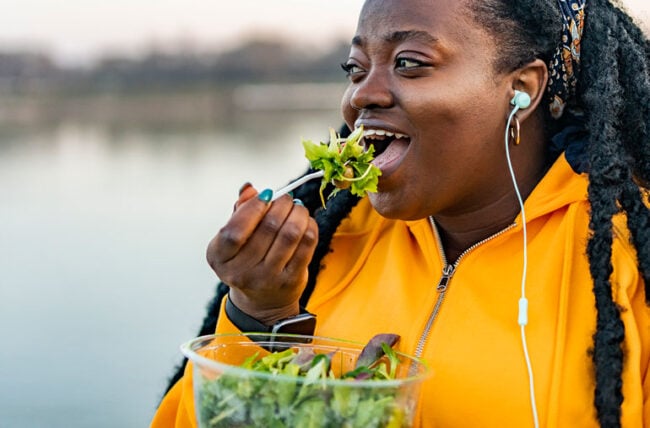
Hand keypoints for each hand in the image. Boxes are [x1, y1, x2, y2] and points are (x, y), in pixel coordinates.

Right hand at [206, 184, 318, 324]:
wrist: (263, 302)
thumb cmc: (247, 261)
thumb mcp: (235, 239)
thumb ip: (239, 212)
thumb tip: (249, 188)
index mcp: (220, 258)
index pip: (234, 231)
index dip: (252, 208)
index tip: (266, 195)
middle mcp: (241, 272)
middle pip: (267, 228)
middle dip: (281, 205)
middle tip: (286, 198)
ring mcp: (267, 279)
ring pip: (290, 234)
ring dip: (297, 213)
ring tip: (297, 207)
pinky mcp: (290, 281)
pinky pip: (306, 245)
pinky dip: (309, 227)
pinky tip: (306, 221)